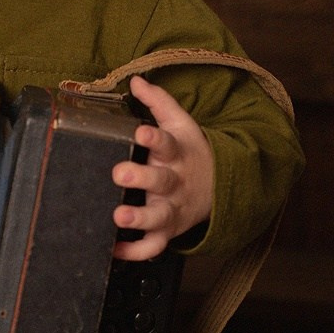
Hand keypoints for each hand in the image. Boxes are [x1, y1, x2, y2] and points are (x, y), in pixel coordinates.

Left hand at [110, 75, 213, 260]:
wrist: (219, 187)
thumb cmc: (190, 152)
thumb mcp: (180, 124)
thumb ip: (158, 103)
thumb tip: (135, 80)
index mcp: (176, 154)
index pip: (167, 143)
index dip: (154, 137)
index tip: (141, 132)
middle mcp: (174, 183)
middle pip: (160, 181)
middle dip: (140, 178)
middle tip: (119, 173)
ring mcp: (172, 209)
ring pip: (158, 217)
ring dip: (139, 219)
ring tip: (119, 217)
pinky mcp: (168, 231)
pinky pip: (154, 246)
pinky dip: (135, 252)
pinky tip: (114, 250)